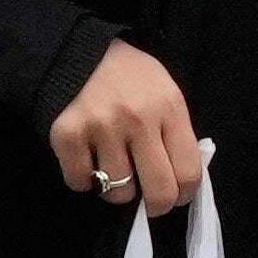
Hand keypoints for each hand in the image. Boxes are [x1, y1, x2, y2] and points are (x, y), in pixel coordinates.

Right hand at [42, 41, 200, 212]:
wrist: (77, 51)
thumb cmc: (127, 76)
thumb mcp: (164, 91)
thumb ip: (175, 131)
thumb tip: (183, 180)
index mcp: (169, 107)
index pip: (189, 171)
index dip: (185, 194)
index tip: (177, 195)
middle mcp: (138, 119)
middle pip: (159, 191)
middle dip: (157, 206)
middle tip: (150, 203)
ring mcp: (101, 128)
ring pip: (118, 192)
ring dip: (116, 188)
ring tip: (113, 168)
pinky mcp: (67, 135)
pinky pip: (79, 181)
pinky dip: (82, 179)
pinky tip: (87, 160)